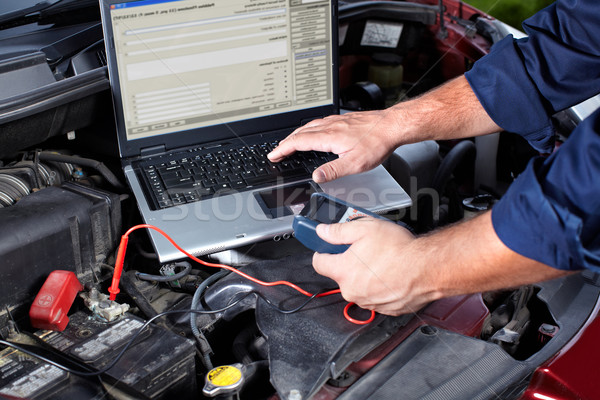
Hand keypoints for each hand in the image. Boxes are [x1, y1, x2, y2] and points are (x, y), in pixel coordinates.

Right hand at [268, 109, 402, 182]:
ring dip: (296, 134)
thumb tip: (316, 176)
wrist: (392, 126)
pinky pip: (320, 122)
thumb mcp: (355, 164)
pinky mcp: (344, 119)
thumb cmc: (377, 142)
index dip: (283, 149)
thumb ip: (333, 171)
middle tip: (277, 150)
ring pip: (309, 126)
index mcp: (329, 137)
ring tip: (290, 141)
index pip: (298, 142)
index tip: (273, 155)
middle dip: (286, 142)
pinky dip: (309, 128)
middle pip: (300, 132)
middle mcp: (330, 126)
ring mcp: (337, 121)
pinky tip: (315, 130)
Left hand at [312, 218, 438, 315]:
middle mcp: (352, 290)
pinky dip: (380, 286)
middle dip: (349, 262)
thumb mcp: (364, 228)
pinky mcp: (385, 309)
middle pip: (341, 274)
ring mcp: (369, 302)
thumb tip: (323, 231)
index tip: (327, 247)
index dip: (323, 251)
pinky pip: (376, 296)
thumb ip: (338, 231)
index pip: (318, 263)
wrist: (428, 268)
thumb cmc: (399, 250)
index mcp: (343, 271)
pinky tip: (391, 273)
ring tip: (382, 260)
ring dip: (365, 275)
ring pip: (359, 286)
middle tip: (364, 249)